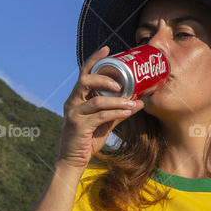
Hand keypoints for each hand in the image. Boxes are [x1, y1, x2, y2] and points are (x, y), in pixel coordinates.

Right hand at [56, 45, 144, 169]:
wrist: (73, 161)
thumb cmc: (87, 139)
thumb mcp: (103, 122)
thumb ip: (116, 111)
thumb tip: (138, 102)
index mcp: (76, 98)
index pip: (83, 73)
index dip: (94, 60)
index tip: (107, 49)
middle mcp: (72, 102)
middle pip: (85, 81)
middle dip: (104, 78)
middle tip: (121, 83)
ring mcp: (74, 114)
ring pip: (97, 101)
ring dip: (117, 101)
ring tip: (133, 102)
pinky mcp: (78, 126)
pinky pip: (100, 116)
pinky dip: (116, 113)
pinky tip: (128, 112)